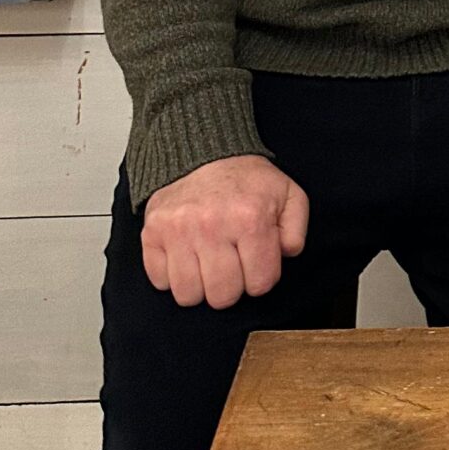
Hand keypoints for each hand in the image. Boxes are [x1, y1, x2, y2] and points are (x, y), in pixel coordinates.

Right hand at [141, 154, 308, 309]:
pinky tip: (186, 257)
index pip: (260, 284)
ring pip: (188, 296)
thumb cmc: (246, 181)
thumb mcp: (288, 194)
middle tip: (231, 265)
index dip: (261, 278)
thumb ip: (296, 230)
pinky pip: (160, 281)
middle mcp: (211, 227)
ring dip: (200, 286)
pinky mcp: (152, 233)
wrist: (203, 152)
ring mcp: (178, 231)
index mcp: (250, 219)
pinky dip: (172, 277)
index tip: (256, 262)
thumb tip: (285, 256)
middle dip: (231, 287)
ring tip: (207, 264)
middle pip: (223, 297)